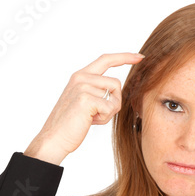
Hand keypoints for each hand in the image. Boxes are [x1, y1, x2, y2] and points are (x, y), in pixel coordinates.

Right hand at [24, 51, 145, 163]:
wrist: (55, 138)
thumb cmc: (71, 124)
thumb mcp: (85, 102)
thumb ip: (98, 91)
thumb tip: (116, 90)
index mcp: (80, 76)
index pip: (105, 60)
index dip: (124, 57)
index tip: (139, 56)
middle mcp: (81, 77)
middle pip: (116, 83)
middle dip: (115, 102)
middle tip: (101, 114)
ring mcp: (83, 86)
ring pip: (115, 97)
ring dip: (109, 113)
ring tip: (92, 118)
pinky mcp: (86, 98)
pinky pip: (110, 108)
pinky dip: (105, 119)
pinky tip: (90, 122)